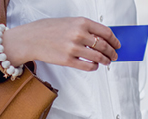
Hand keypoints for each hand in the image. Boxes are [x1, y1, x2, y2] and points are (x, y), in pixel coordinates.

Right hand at [0, 17, 120, 70]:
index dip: (114, 40)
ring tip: (106, 62)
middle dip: (112, 52)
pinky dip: (94, 67)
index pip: (106, 32)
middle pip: (104, 45)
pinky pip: (88, 66)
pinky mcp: (67, 60)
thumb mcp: (68, 22)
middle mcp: (79, 34)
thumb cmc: (46, 29)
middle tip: (114, 55)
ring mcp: (73, 48)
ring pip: (98, 57)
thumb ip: (84, 28)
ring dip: (105, 60)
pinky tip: (94, 66)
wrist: (30, 39)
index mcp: (81, 22)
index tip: (117, 44)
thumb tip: (100, 37)